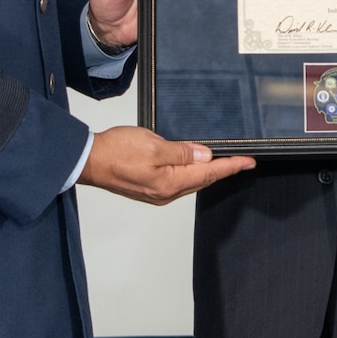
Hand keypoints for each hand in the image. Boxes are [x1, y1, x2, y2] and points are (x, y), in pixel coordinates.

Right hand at [80, 126, 255, 204]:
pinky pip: (177, 181)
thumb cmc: (115, 152)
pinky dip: (190, 173)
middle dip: (223, 170)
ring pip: (190, 181)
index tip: (248, 162)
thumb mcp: (153, 145)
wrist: (88, 160)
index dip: (231, 166)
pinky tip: (193, 165)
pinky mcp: (148, 188)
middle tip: (241, 161)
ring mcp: (156, 192)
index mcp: (169, 183)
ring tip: (223, 162)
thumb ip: (182, 152)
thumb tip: (204, 156)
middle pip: (202, 181)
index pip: (209, 174)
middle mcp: (165, 193)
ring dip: (207, 172)